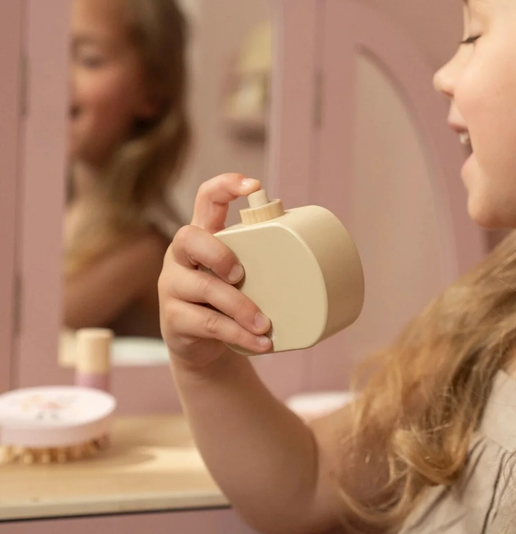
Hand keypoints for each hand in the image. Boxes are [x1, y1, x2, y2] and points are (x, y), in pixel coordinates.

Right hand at [158, 173, 272, 372]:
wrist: (203, 349)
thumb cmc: (229, 302)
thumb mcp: (242, 276)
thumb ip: (263, 261)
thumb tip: (323, 252)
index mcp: (202, 237)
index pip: (205, 198)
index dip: (225, 185)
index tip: (254, 185)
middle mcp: (181, 257)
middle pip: (189, 238)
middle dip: (219, 254)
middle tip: (242, 274)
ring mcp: (173, 287)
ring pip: (203, 288)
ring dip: (240, 306)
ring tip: (265, 324)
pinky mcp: (174, 319)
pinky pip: (208, 324)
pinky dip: (238, 334)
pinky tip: (260, 342)